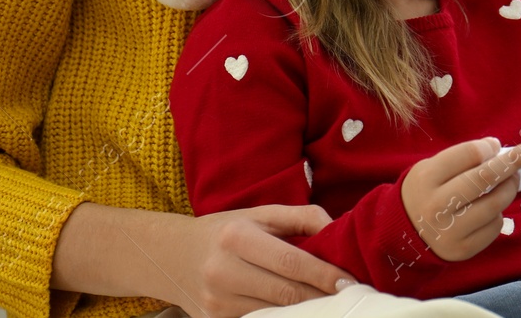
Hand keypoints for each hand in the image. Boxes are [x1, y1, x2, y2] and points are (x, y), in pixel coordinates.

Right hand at [168, 205, 353, 317]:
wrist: (171, 255)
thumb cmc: (225, 231)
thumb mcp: (260, 214)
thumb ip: (301, 218)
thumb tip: (340, 228)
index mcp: (237, 237)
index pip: (290, 262)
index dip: (323, 275)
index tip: (349, 282)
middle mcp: (224, 271)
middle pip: (285, 293)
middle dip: (321, 298)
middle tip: (349, 297)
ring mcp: (217, 302)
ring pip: (274, 313)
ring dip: (306, 311)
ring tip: (330, 305)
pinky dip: (282, 317)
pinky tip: (300, 312)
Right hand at [401, 137, 520, 259]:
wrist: (405, 233)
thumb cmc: (425, 192)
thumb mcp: (431, 168)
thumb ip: (461, 158)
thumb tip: (497, 150)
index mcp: (426, 179)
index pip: (468, 155)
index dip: (488, 148)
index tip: (496, 146)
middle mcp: (436, 206)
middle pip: (484, 179)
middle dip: (510, 163)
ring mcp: (450, 231)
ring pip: (494, 204)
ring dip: (509, 188)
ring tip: (511, 180)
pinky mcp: (463, 250)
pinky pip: (494, 226)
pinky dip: (498, 212)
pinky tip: (490, 207)